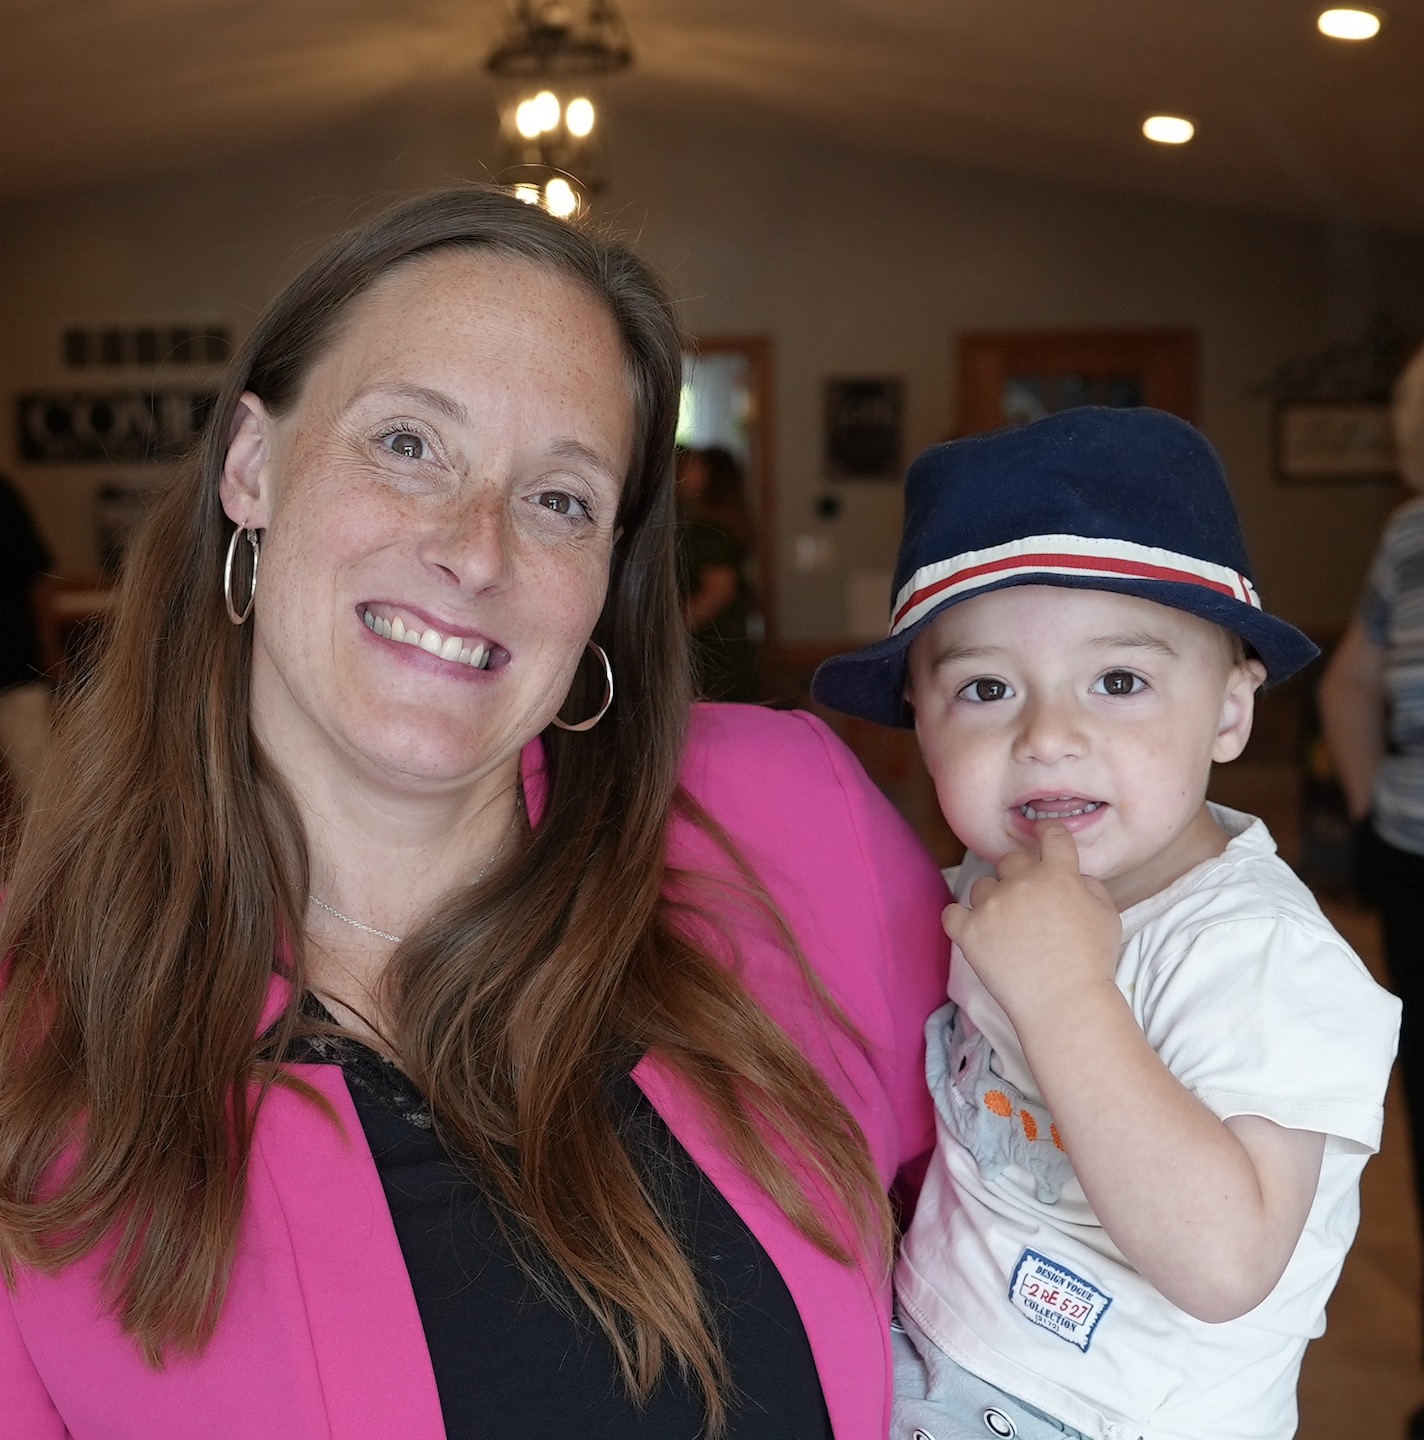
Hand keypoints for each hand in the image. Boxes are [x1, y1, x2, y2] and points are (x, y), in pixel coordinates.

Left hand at [944, 822, 1120, 1023]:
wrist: (1064, 1003)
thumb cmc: (1091, 962)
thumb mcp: (1108, 915)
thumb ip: (1089, 885)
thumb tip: (1072, 876)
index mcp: (1057, 873)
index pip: (1051, 835)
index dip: (1047, 834)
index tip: (1042, 838)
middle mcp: (1020, 881)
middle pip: (1010, 860)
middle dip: (1018, 877)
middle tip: (1028, 906)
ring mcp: (991, 905)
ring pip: (982, 887)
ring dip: (992, 901)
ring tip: (1007, 930)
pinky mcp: (968, 930)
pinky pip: (952, 913)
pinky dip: (961, 921)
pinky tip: (975, 932)